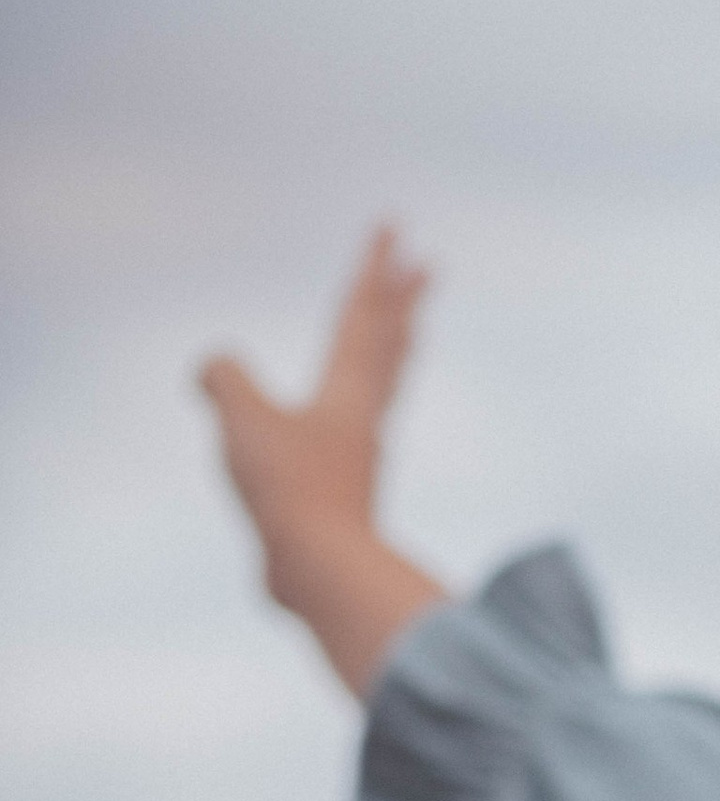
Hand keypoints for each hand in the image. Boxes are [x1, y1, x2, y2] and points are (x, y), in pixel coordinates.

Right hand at [199, 226, 449, 695]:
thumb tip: (210, 372)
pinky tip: (351, 424)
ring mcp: (359, 455)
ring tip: (407, 334)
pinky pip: (355, 433)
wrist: (322, 574)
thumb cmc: (290, 492)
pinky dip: (359, 409)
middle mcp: (363, 416)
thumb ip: (224, 379)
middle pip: (388, 344)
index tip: (395, 226)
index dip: (374, 265)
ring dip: (395, 351)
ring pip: (383, 387)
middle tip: (427, 267)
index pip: (362, 312)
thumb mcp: (243, 419)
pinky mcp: (345, 492)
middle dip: (402, 301)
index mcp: (346, 390)